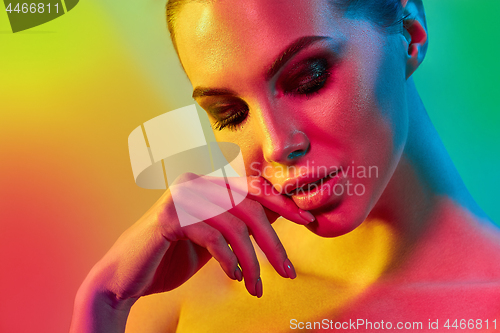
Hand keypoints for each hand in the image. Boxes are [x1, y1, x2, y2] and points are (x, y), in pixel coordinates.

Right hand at [77, 174, 314, 310]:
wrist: (127, 277)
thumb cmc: (175, 257)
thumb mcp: (217, 237)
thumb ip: (242, 221)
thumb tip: (284, 213)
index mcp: (208, 183)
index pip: (254, 187)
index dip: (282, 203)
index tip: (308, 221)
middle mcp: (196, 181)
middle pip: (249, 207)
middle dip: (272, 242)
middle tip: (288, 272)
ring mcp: (181, 196)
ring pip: (234, 224)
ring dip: (252, 261)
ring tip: (257, 288)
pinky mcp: (170, 216)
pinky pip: (212, 237)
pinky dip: (228, 260)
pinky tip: (233, 277)